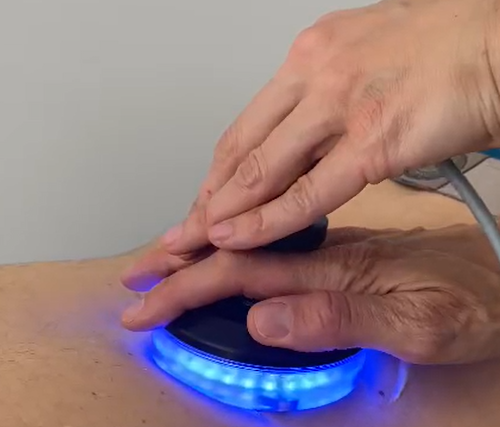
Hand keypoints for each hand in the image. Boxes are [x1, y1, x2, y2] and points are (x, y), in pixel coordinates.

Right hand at [121, 224, 499, 364]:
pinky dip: (238, 243)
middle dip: (181, 262)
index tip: (148, 302)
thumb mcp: (415, 325)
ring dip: (204, 246)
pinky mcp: (338, 248)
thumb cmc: (468, 302)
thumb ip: (340, 319)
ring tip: (167, 252)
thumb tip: (266, 322)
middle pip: (238, 248)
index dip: (190, 288)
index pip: (245, 273)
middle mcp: (326, 249)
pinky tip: (227, 245)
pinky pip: (275, 240)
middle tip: (139, 271)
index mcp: (336, 266)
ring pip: (253, 237)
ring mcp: (330, 245)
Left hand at [162, 0, 499, 256]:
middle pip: (243, 148)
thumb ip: (323, 99)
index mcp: (310, 56)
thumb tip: (300, 135)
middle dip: (211, 195)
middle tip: (187, 227)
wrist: (499, 43)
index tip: (206, 198)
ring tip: (201, 239)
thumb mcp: (361, 61)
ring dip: (228, 209)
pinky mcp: (372, 140)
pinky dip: (269, 219)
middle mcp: (315, 74)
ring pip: (264, 169)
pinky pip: (309, 191)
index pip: (247, 124)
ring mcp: (340, 106)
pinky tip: (241, 236)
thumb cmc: (442, 49)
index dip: (220, 170)